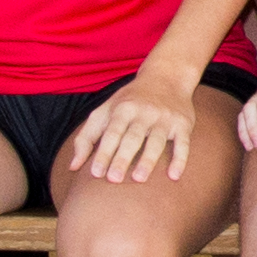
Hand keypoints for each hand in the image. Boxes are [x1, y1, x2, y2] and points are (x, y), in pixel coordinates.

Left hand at [62, 68, 204, 185]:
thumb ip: (87, 138)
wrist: (167, 77)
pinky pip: (183, 143)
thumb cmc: (129, 101)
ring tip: (139, 179)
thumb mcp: (104, 111)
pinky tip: (173, 176)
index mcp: (123, 109)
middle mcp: (144, 113)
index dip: (103, 152)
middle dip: (123, 158)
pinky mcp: (183, 124)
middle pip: (132, 138)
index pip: (112, 133)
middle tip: (114, 179)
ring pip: (157, 141)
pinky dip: (180, 159)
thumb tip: (72, 167)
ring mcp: (165, 118)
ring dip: (148, 160)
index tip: (96, 173)